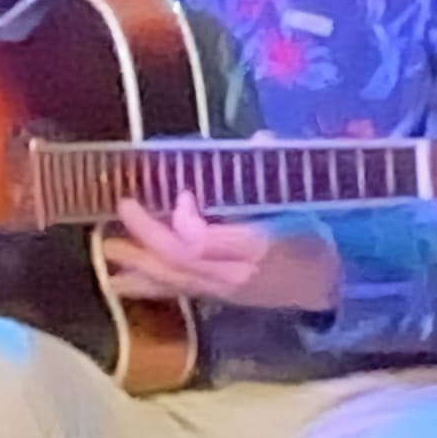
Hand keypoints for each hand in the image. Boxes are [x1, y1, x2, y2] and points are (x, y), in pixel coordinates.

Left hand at [104, 192, 340, 312]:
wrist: (329, 285)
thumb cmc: (315, 236)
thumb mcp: (303, 202)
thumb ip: (277, 171)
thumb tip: (260, 140)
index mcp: (260, 246)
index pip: (208, 241)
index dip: (185, 220)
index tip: (181, 193)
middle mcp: (237, 273)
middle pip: (181, 259)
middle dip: (148, 234)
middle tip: (124, 206)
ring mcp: (226, 289)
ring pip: (174, 279)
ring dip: (137, 263)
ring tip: (106, 248)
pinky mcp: (218, 297)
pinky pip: (177, 293)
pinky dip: (145, 286)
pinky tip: (118, 282)